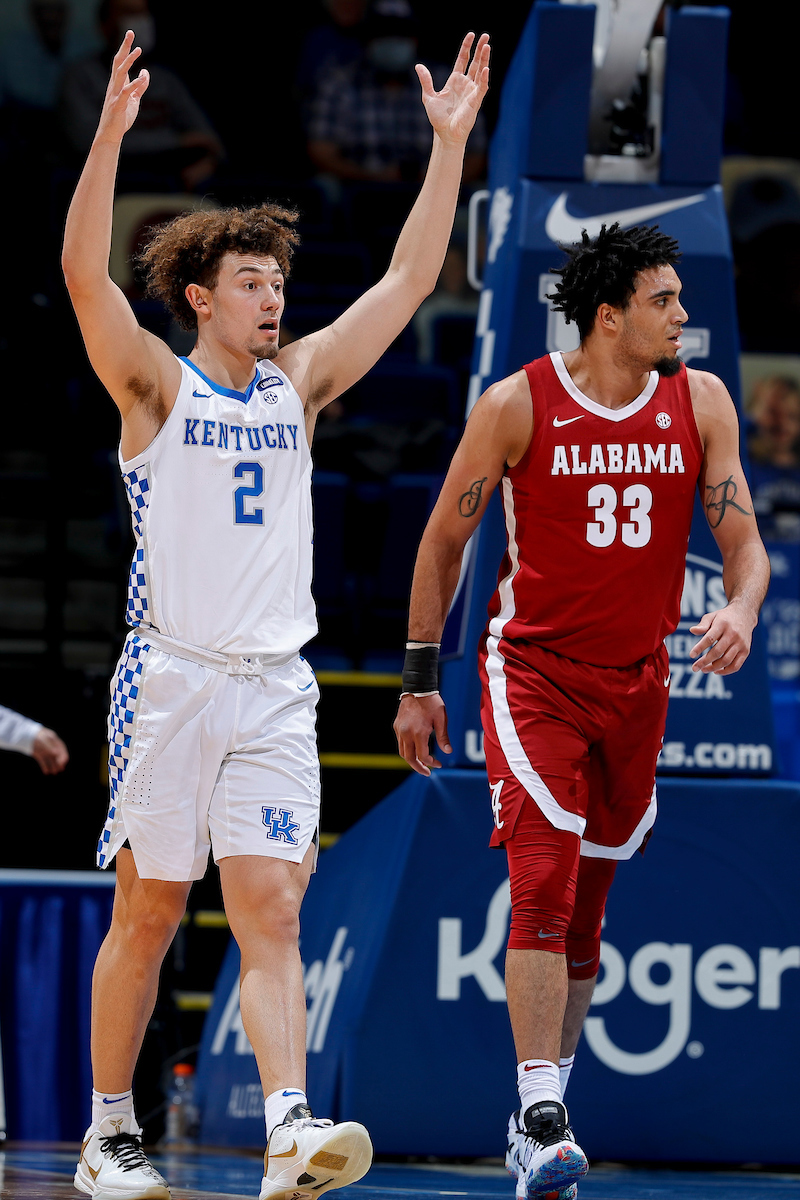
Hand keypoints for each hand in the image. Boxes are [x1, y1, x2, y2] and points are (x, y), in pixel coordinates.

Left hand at [32, 727, 68, 774]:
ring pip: (50, 759)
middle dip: (59, 762)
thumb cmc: (34, 736)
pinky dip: (44, 766)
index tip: (63, 763)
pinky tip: (46, 772)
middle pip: (57, 755)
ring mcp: (44, 750)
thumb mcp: (42, 740)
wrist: (23, 734)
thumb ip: (49, 747)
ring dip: (53, 766)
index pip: (61, 749)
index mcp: (53, 740)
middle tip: (60, 769)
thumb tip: (56, 753)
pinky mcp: (38, 754)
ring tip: (54, 772)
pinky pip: (43, 761)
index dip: (63, 756)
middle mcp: (50, 745)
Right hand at [95, 31, 149, 145]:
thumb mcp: (134, 99)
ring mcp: (115, 94)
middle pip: (119, 62)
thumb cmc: (121, 117)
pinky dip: (135, 84)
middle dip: (124, 47)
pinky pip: (126, 92)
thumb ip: (140, 86)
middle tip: (130, 32)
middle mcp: (114, 85)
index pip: (121, 61)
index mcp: (118, 83)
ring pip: (120, 73)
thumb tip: (145, 72)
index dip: (126, 48)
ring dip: (129, 61)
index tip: (130, 35)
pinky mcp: (118, 105)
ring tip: (138, 50)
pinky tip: (142, 77)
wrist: (111, 134)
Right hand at [394, 693, 451, 775]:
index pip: (422, 755)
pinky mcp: (397, 726)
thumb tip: (448, 752)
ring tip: (422, 763)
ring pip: (403, 752)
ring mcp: (400, 730)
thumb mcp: (441, 719)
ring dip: (412, 759)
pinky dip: (408, 749)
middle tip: (427, 772)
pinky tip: (416, 749)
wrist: (417, 688)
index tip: (438, 764)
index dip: (431, 762)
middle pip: (409, 758)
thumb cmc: (432, 703)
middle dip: (418, 767)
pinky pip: (400, 743)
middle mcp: (406, 733)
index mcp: (418, 732)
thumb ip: (443, 737)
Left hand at [416, 32, 489, 147]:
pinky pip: (481, 87)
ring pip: (480, 71)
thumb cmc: (438, 118)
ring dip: (484, 59)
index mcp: (455, 81)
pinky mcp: (475, 101)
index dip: (466, 47)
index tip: (471, 35)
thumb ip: (426, 80)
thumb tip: (418, 65)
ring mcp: (472, 91)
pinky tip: (486, 68)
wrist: (444, 133)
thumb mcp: (428, 96)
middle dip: (480, 49)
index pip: (463, 59)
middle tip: (485, 36)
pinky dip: (484, 78)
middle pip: (475, 62)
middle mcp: (465, 84)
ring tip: (487, 46)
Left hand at [689, 602, 754, 674]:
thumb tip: (692, 630)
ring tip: (703, 669)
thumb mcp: (712, 616)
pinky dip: (726, 671)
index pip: (710, 638)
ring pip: (726, 660)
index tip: (691, 655)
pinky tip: (716, 671)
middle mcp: (733, 634)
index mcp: (723, 624)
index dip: (700, 648)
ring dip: (713, 667)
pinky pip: (736, 665)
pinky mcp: (746, 651)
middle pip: (717, 651)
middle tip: (694, 668)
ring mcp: (741, 643)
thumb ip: (702, 624)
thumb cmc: (724, 617)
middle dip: (704, 661)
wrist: (745, 615)